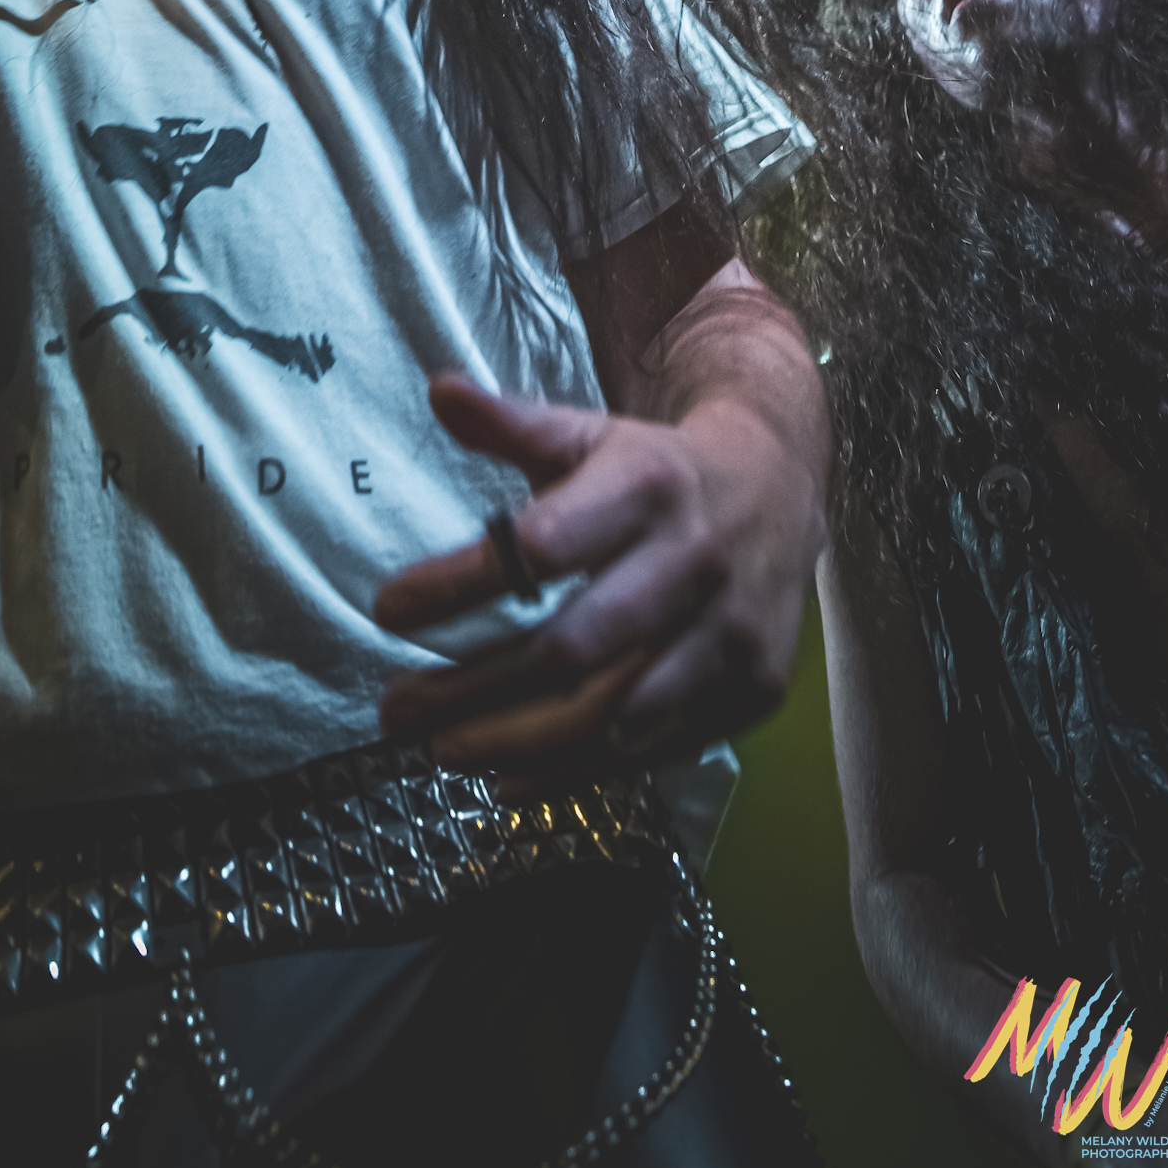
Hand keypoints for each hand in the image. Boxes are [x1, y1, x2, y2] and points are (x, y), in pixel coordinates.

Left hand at [375, 378, 822, 787]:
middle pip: (574, 646)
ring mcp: (729, 635)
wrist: (779, 486)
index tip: (387, 609)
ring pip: (612, 714)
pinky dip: (576, 774)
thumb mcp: (588, 433)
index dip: (462, 584)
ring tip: (440, 751)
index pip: (543, 547)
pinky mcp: (750, 690)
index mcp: (647, 488)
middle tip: (398, 708)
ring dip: (516, 743)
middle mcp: (694, 562)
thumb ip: (512, 423)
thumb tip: (440, 390)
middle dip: (476, 687)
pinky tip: (509, 778)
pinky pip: (655, 750)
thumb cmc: (656, 469)